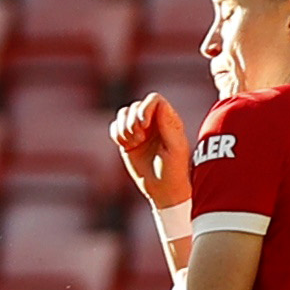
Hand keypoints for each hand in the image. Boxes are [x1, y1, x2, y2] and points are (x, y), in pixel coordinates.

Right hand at [110, 94, 191, 209]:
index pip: (154, 99)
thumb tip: (160, 105)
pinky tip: (125, 146)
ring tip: (132, 143)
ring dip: (123, 128)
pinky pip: (115, 127)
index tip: (143, 125)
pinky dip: (116, 134)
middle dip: (132, 122)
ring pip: (124, 113)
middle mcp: (154, 122)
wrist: (163, 189)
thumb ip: (168, 126)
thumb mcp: (174, 148)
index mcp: (169, 120)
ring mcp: (140, 130)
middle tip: (139, 140)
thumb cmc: (173, 170)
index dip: (144, 108)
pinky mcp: (128, 140)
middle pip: (135, 106)